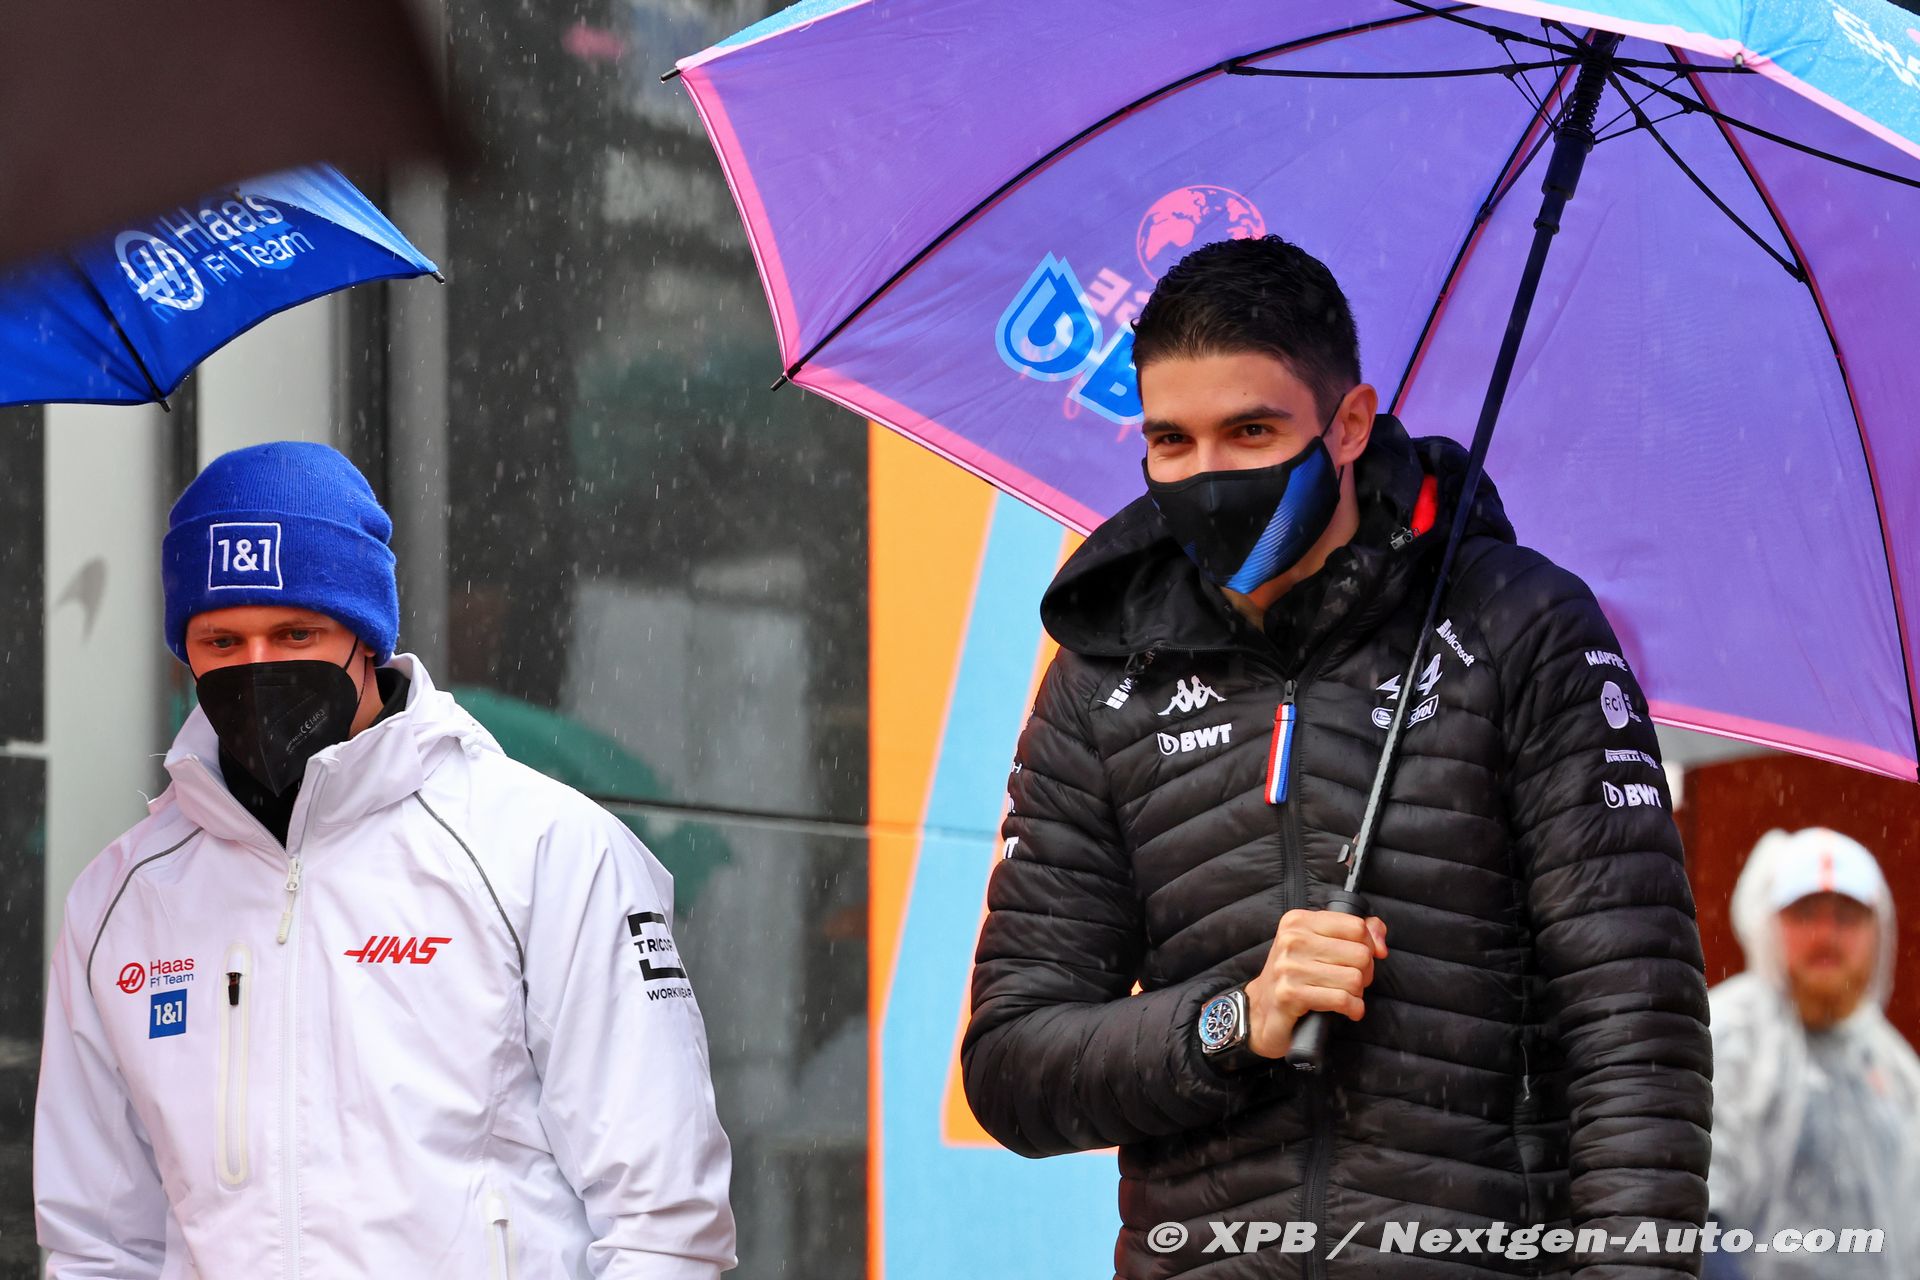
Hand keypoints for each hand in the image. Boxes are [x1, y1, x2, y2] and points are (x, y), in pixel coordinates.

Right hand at [1244, 909, 1388, 1058]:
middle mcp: (1292, 939)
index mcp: (1298, 921)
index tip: (1363, 960)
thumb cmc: (1295, 976)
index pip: (1356, 926)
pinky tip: (1347, 1010)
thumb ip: (1356, 934)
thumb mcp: (1320, 945)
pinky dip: (1353, 1009)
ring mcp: (1289, 967)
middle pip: (1360, 954)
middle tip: (1352, 982)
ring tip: (1345, 996)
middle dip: (1365, 974)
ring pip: (1354, 978)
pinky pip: (1341, 999)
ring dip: (1357, 994)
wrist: (1261, 1010)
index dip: (1369, 946)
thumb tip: (1380, 945)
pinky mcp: (1290, 994)